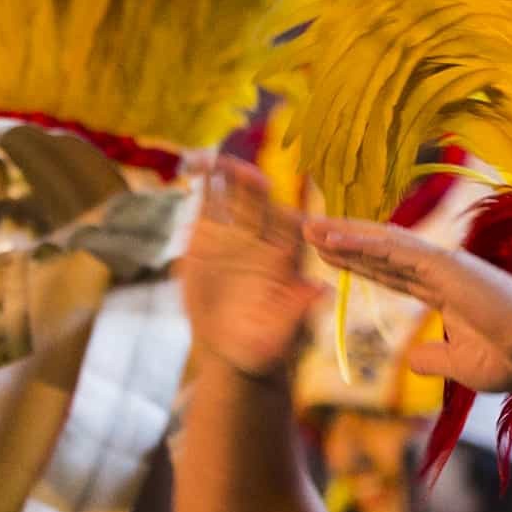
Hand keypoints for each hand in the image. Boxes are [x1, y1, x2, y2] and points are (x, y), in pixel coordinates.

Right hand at [176, 154, 320, 380]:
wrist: (235, 352)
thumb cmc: (268, 349)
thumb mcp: (286, 336)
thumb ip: (301, 312)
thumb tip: (324, 292)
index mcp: (288, 256)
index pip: (291, 220)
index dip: (281, 201)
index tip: (271, 190)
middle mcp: (264, 238)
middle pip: (258, 199)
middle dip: (244, 178)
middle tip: (225, 164)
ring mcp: (235, 234)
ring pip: (231, 194)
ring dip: (218, 172)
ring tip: (198, 159)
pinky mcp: (208, 238)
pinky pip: (206, 204)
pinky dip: (199, 185)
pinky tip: (187, 167)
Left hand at [303, 215, 511, 394]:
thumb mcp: (460, 365)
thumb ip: (433, 360)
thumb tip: (410, 361)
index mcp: (442, 291)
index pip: (390, 273)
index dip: (358, 262)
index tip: (327, 255)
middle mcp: (439, 270)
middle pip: (380, 251)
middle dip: (343, 241)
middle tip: (307, 229)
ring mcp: (442, 264)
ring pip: (384, 243)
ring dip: (346, 234)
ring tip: (311, 227)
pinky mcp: (446, 265)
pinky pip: (397, 251)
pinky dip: (365, 243)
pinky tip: (337, 238)